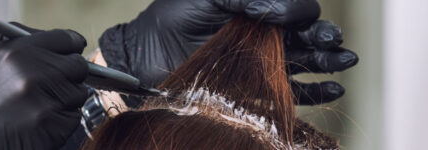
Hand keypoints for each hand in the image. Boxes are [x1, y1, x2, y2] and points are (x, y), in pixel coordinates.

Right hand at [0, 24, 88, 149]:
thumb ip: (10, 43)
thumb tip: (41, 38)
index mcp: (13, 52)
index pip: (64, 39)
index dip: (70, 46)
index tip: (72, 50)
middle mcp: (32, 74)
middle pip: (77, 66)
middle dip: (69, 74)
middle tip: (53, 84)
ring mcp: (43, 102)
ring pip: (77, 93)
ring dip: (64, 100)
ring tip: (35, 108)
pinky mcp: (51, 128)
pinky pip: (72, 118)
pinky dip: (60, 121)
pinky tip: (35, 125)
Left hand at [99, 0, 356, 105]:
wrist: (147, 56)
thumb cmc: (172, 19)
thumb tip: (291, 10)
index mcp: (254, 9)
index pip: (293, 10)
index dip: (305, 14)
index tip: (305, 19)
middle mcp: (261, 35)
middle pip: (305, 35)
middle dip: (323, 38)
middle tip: (331, 42)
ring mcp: (260, 62)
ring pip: (304, 62)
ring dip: (328, 62)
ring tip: (343, 61)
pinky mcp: (254, 89)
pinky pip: (290, 91)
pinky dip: (314, 91)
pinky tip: (333, 86)